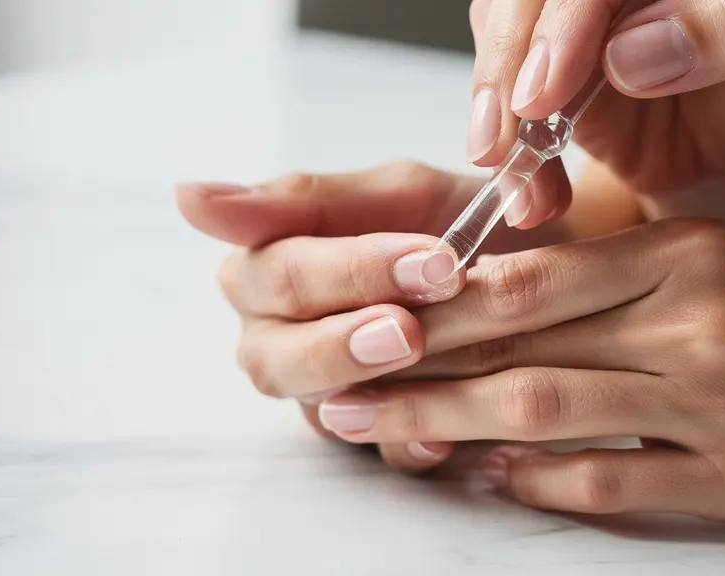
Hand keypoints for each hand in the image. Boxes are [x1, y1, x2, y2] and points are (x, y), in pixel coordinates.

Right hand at [175, 161, 637, 472]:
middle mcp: (283, 338)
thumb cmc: (455, 222)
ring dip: (370, 388)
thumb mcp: (397, 193)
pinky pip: (375, 454)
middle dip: (346, 339)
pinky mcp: (373, 435)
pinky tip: (443, 437)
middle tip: (416, 326)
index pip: (280, 274)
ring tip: (425, 361)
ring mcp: (325, 393)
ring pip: (316, 409)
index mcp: (272, 272)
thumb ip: (302, 197)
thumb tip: (186, 196)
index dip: (349, 271)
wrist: (538, 266)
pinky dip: (407, 445)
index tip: (432, 259)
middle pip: (279, 356)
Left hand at [316, 218, 724, 525]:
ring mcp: (714, 401)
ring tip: (383, 432)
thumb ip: (613, 278)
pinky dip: (535, 480)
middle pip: (521, 342)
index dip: (438, 306)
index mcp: (684, 253)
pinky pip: (608, 479)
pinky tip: (486, 476)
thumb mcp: (716, 264)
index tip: (375, 319)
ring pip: (547, 408)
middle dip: (417, 366)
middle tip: (346, 386)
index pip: (530, 279)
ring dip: (449, 422)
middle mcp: (694, 320)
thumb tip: (498, 304)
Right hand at [465, 0, 724, 213]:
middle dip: (503, 64)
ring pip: (500, 33)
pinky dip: (506, 151)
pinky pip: (503, 93)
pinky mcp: (550, 70)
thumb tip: (633, 50)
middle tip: (502, 134)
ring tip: (520, 185)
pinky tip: (531, 193)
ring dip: (492, 115)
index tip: (546, 89)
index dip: (561, 22)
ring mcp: (576, 22)